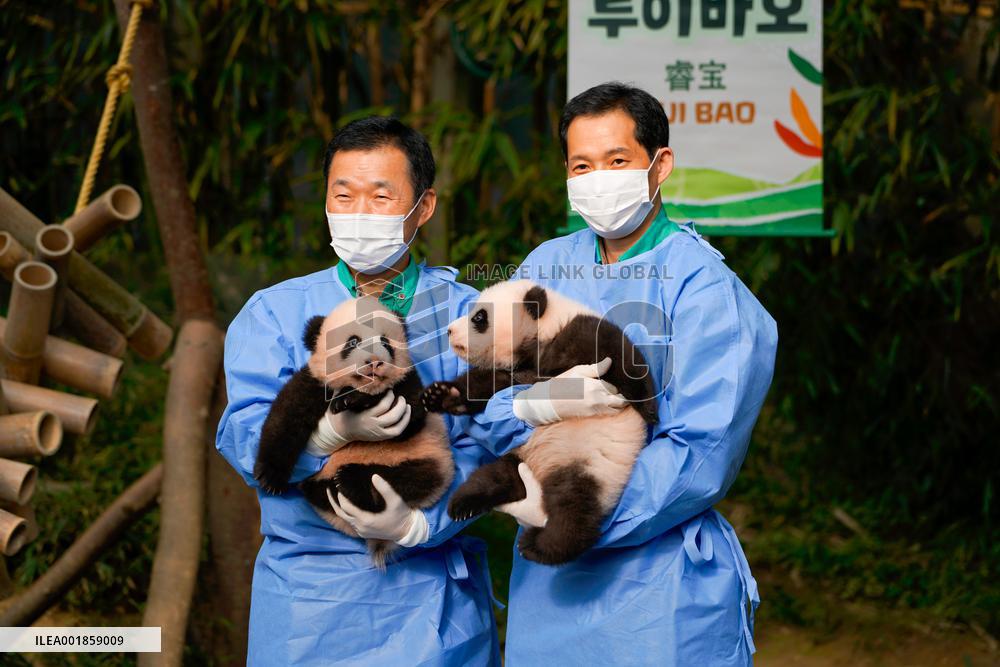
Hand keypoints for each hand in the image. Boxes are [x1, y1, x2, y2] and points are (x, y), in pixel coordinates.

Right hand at [306, 391, 410, 455]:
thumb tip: (352, 370)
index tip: (390, 390)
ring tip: (407, 406)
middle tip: (401, 397)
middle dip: (400, 406)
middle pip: (393, 417)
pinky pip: (396, 433)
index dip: (390, 396)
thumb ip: (348, 387)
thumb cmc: (343, 412)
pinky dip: (403, 424)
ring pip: (397, 427)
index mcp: (364, 416)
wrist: (340, 431)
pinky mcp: (380, 437)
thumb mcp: (343, 400)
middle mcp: (372, 426)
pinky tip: (405, 415)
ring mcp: (377, 433)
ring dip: (405, 416)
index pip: (383, 406)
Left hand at [327, 474, 428, 545]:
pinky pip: (350, 522)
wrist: (406, 531)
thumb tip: (374, 476)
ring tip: (336, 497)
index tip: (338, 486)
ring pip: (345, 519)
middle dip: (334, 502)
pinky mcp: (364, 533)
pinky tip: (347, 506)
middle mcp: (360, 527)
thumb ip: (385, 488)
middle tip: (330, 490)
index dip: (340, 497)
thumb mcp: (395, 501)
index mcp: (366, 520)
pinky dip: (346, 514)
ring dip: (339, 508)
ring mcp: (361, 531)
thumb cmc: (401, 516)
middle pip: (341, 514)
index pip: (346, 507)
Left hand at [497, 463, 547, 527]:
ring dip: (522, 504)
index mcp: (516, 511)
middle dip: (511, 500)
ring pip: (522, 512)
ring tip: (525, 494)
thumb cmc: (545, 508)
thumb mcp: (536, 490)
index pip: (500, 506)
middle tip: (511, 489)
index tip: (491, 495)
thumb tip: (520, 465)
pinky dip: (531, 509)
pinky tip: (536, 503)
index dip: (495, 501)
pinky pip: (530, 515)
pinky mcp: (538, 524)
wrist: (561, 525)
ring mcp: (529, 523)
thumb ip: (527, 477)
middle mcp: (520, 518)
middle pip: (511, 508)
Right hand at [512, 357, 626, 425]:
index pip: (616, 386)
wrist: (548, 403)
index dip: (619, 383)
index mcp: (594, 386)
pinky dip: (614, 409)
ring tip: (620, 396)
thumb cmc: (561, 384)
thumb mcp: (577, 371)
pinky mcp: (592, 416)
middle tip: (624, 389)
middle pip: (621, 400)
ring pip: (617, 409)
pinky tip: (612, 403)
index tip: (622, 379)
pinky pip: (610, 414)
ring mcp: (596, 410)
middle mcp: (598, 400)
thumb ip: (595, 368)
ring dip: (620, 403)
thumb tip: (610, 361)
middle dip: (624, 395)